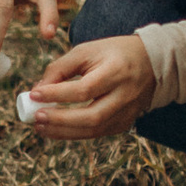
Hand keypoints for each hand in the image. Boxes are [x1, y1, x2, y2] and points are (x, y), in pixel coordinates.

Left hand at [23, 37, 153, 139]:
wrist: (151, 62)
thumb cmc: (113, 54)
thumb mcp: (86, 51)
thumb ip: (61, 68)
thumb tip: (37, 91)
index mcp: (116, 71)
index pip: (84, 89)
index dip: (57, 94)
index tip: (34, 94)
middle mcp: (125, 95)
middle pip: (91, 117)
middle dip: (60, 120)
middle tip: (36, 117)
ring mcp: (127, 113)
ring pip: (94, 131)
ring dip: (63, 132)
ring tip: (40, 127)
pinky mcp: (125, 123)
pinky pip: (97, 133)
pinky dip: (75, 134)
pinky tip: (56, 129)